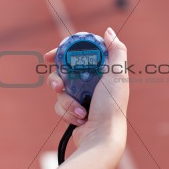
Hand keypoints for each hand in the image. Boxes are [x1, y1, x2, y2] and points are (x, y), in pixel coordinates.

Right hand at [45, 28, 128, 150]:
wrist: (102, 137)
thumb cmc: (112, 106)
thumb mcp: (117, 75)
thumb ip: (116, 51)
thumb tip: (108, 31)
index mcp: (100, 71)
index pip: (78, 55)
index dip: (63, 53)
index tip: (50, 55)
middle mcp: (90, 82)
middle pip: (63, 72)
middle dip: (57, 80)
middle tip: (58, 85)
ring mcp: (80, 97)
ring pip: (59, 90)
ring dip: (67, 101)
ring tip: (79, 110)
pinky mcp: (73, 110)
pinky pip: (59, 105)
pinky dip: (68, 112)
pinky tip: (81, 118)